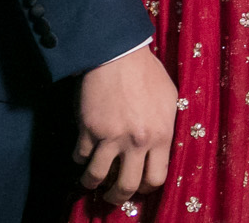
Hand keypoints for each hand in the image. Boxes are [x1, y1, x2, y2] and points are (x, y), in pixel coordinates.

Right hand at [74, 44, 176, 203]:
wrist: (118, 53)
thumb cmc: (146, 71)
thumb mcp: (169, 98)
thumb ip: (166, 125)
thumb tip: (161, 147)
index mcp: (161, 134)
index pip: (156, 178)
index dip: (146, 187)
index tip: (139, 186)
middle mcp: (137, 141)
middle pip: (127, 186)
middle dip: (117, 197)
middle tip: (112, 197)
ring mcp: (111, 137)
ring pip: (97, 177)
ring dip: (92, 183)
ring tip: (90, 181)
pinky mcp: (88, 129)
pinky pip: (80, 156)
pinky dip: (79, 158)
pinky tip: (82, 154)